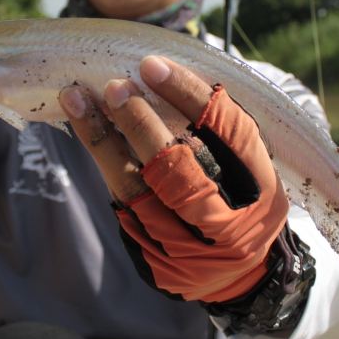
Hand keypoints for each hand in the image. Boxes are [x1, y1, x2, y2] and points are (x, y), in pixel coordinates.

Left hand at [59, 55, 288, 303]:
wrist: (242, 273)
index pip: (228, 135)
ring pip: (136, 192)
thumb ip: (219, 127)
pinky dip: (104, 164)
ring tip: (77, 100)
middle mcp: (226, 227)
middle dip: (140, 125)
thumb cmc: (244, 197)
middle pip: (177, 173)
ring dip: (102, 141)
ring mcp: (187, 251)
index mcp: (261, 191)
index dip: (189, 97)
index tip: (152, 66)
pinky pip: (123, 207)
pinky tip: (85, 130)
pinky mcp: (154, 262)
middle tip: (113, 86)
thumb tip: (161, 73)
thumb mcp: (251, 164)